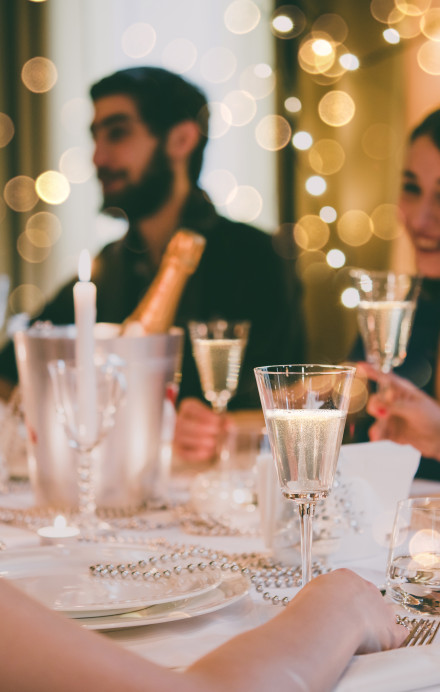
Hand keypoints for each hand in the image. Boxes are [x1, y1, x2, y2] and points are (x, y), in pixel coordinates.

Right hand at [173, 397, 227, 462]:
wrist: (201, 436)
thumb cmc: (210, 423)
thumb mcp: (216, 417)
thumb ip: (223, 419)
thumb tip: (229, 425)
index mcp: (188, 407)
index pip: (193, 409)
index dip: (206, 415)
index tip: (218, 421)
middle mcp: (179, 420)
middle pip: (189, 424)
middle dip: (206, 429)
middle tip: (218, 432)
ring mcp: (177, 436)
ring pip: (188, 439)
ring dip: (203, 441)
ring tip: (214, 442)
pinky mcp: (179, 450)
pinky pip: (186, 453)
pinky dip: (199, 453)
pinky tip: (210, 452)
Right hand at [290, 568, 405, 655]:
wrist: (329, 618)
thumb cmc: (313, 607)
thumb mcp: (306, 595)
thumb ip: (311, 599)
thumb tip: (304, 610)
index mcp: (345, 578)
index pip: (347, 587)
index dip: (341, 601)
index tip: (335, 610)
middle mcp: (365, 589)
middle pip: (367, 599)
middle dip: (359, 610)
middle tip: (346, 625)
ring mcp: (380, 608)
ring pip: (384, 614)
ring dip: (377, 623)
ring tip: (363, 637)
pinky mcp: (389, 631)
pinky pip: (399, 632)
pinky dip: (395, 638)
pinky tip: (387, 645)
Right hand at [359, 362, 439, 459]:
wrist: (439, 440)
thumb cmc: (432, 418)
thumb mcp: (414, 409)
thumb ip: (394, 405)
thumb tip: (377, 402)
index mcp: (402, 391)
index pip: (385, 378)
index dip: (372, 371)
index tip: (360, 366)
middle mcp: (394, 403)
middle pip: (376, 399)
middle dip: (375, 406)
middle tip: (380, 413)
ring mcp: (392, 417)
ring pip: (376, 418)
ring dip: (376, 425)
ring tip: (378, 434)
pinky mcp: (391, 431)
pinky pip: (378, 431)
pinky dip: (377, 435)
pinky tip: (378, 439)